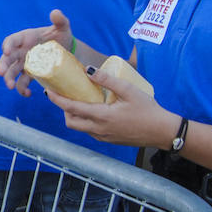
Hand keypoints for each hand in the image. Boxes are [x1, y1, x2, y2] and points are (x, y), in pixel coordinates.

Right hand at [0, 9, 75, 96]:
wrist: (65, 50)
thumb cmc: (60, 35)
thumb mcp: (62, 27)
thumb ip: (60, 20)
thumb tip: (55, 12)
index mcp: (25, 38)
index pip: (12, 40)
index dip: (7, 45)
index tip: (6, 50)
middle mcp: (21, 51)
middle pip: (7, 58)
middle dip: (3, 65)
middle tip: (1, 73)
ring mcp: (24, 64)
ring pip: (12, 72)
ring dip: (9, 79)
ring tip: (11, 86)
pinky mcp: (30, 74)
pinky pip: (22, 82)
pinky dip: (22, 89)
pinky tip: (28, 93)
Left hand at [46, 68, 178, 147]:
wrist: (162, 132)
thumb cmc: (148, 110)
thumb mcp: (128, 90)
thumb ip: (107, 80)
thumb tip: (87, 70)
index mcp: (102, 117)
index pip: (71, 109)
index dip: (57, 100)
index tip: (48, 91)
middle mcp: (99, 130)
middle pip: (71, 122)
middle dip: (64, 109)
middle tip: (66, 95)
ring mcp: (104, 137)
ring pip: (80, 128)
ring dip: (75, 116)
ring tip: (80, 101)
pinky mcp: (109, 140)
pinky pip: (91, 132)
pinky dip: (86, 121)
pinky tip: (95, 110)